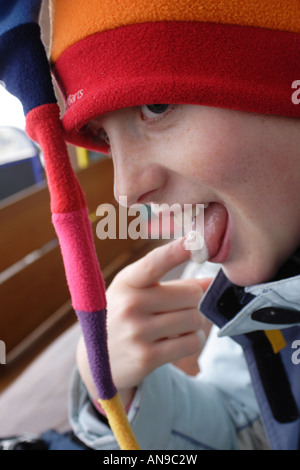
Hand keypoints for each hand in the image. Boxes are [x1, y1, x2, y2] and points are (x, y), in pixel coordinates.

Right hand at [77, 238, 211, 406]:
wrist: (96, 360)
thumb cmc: (123, 316)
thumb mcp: (135, 292)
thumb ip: (172, 284)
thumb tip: (209, 281)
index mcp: (127, 282)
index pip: (155, 263)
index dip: (176, 251)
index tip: (194, 239)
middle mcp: (130, 304)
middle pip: (191, 294)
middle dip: (193, 301)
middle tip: (179, 308)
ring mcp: (138, 332)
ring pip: (194, 319)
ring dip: (194, 323)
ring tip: (177, 326)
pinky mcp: (147, 357)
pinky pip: (191, 342)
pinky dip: (193, 340)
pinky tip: (179, 340)